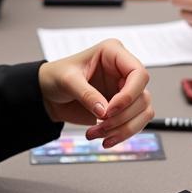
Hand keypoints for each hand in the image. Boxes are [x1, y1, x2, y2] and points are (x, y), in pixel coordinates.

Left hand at [38, 39, 152, 147]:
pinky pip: (135, 123)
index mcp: (114, 53)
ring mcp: (125, 90)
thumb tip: (104, 112)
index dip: (129, 94)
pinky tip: (104, 139)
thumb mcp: (67, 80)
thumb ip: (86, 94)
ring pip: (143, 111)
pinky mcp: (123, 108)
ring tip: (97, 134)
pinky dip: (122, 134)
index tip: (109, 110)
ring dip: (123, 128)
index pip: (138, 73)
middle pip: (142, 96)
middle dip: (122, 116)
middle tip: (100, 124)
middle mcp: (123, 71)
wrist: (48, 95)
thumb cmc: (56, 77)